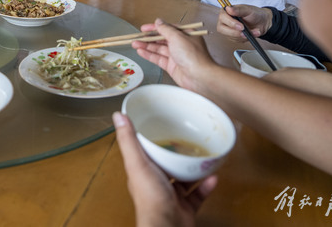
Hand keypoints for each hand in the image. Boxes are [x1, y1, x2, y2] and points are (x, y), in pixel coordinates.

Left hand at [114, 111, 217, 226]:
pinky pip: (198, 194)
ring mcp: (171, 196)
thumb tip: (118, 116)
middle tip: (187, 140)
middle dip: (176, 154)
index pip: (144, 152)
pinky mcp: (186, 207)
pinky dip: (206, 185)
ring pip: (184, 179)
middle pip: (166, 165)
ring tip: (203, 155)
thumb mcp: (138, 163)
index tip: (159, 126)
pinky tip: (212, 176)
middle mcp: (155, 184)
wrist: (168, 226)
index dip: (150, 140)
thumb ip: (128, 140)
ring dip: (193, 169)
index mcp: (141, 172)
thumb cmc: (151, 198)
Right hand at [131, 19, 215, 92]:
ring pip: (158, 49)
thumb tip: (158, 22)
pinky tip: (141, 51)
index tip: (144, 28)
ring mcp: (176, 56)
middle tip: (137, 37)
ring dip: (146, 46)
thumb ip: (166, 29)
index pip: (168, 28)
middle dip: (149, 38)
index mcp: (186, 34)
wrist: (200, 77)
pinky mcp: (172, 66)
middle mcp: (181, 44)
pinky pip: (158, 58)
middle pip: (162, 39)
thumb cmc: (193, 56)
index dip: (155, 28)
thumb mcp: (177, 37)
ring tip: (135, 44)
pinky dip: (149, 55)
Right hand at [217, 4, 271, 40]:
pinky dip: (246, 38)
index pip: (222, 17)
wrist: (262, 22)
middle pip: (222, 29)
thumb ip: (239, 10)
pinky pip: (237, 40)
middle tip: (245, 32)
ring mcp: (228, 30)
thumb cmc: (254, 14)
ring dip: (243, 36)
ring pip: (230, 36)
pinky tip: (252, 34)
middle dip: (234, 32)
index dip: (230, 23)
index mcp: (226, 11)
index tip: (241, 26)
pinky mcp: (233, 37)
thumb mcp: (248, 10)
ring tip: (254, 31)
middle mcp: (225, 21)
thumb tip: (228, 8)